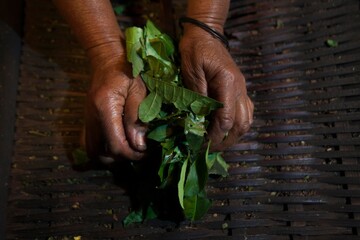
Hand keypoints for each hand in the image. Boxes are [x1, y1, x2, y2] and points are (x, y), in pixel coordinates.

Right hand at [83, 51, 147, 163]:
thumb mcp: (139, 91)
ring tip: (128, 148)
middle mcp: (91, 117)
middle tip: (137, 151)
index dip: (132, 153)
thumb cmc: (128, 70)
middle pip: (98, 154)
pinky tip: (117, 142)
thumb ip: (137, 118)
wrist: (107, 57)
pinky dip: (103, 148)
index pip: (115, 145)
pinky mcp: (88, 120)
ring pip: (91, 151)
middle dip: (120, 158)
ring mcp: (87, 119)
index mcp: (105, 108)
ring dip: (110, 156)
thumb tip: (139, 144)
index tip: (146, 151)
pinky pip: (90, 142)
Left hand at [179, 27, 253, 150]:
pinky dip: (238, 124)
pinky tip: (228, 130)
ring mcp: (242, 89)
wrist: (206, 34)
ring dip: (235, 135)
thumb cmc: (195, 49)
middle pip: (241, 123)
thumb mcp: (191, 69)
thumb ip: (196, 94)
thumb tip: (198, 119)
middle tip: (211, 149)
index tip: (203, 144)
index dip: (215, 135)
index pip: (225, 118)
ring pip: (247, 120)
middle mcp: (239, 88)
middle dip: (227, 140)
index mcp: (227, 83)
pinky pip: (246, 111)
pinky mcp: (240, 89)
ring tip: (220, 144)